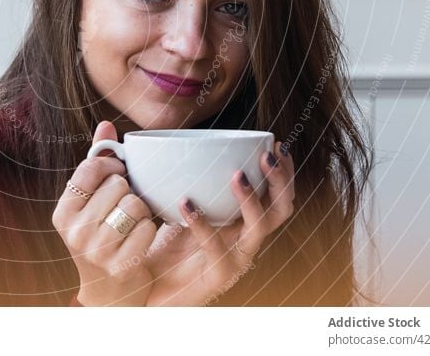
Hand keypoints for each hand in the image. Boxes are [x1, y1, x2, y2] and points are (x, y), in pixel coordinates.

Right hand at [52, 121, 156, 305]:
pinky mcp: (119, 266)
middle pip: (117, 185)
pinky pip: (147, 229)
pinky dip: (150, 230)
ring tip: (135, 221)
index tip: (119, 175)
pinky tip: (141, 239)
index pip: (89, 167)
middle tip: (127, 205)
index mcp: (63, 212)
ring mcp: (95, 251)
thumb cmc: (102, 236)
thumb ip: (98, 162)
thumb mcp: (92, 202)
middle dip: (129, 191)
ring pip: (134, 205)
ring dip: (142, 211)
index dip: (112, 166)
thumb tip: (106, 125)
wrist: (109, 292)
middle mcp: (74, 231)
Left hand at [142, 141, 295, 305]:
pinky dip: (202, 223)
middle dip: (280, 180)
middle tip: (266, 156)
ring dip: (251, 199)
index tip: (275, 145)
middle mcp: (245, 239)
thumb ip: (188, 182)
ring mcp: (236, 259)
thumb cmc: (163, 245)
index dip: (283, 172)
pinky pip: (216, 247)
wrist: (146, 285)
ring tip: (236, 175)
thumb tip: (178, 144)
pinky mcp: (218, 276)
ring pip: (259, 227)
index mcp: (242, 222)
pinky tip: (186, 203)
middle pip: (280, 209)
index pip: (275, 195)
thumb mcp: (179, 206)